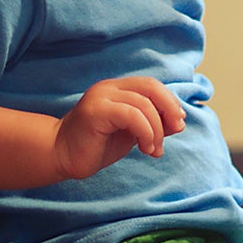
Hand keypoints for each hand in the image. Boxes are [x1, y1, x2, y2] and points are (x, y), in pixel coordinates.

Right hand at [53, 77, 185, 179]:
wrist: (62, 157)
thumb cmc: (97, 145)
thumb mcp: (133, 133)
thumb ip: (154, 124)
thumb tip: (180, 122)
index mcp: (118, 89)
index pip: (152, 85)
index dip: (170, 101)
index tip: (178, 123)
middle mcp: (109, 88)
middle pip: (151, 88)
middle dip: (169, 109)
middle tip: (176, 129)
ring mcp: (101, 97)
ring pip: (144, 105)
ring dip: (156, 130)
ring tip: (153, 149)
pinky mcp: (96, 110)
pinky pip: (132, 116)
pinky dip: (146, 132)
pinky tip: (145, 148)